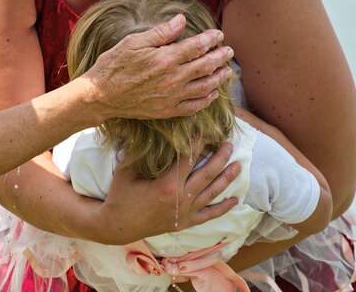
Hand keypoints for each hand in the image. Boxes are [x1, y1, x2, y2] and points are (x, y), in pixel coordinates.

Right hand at [82, 14, 233, 119]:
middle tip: (228, 52)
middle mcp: (173, 78)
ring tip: (227, 71)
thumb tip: (181, 20)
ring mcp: (172, 97)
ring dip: (219, 78)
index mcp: (165, 58)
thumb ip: (160, 32)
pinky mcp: (167, 111)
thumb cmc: (113, 66)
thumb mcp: (133, 42)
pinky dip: (206, 100)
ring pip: (205, 87)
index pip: (197, 46)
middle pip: (206, 66)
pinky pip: (194, 107)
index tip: (218, 35)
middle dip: (220, 57)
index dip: (211, 39)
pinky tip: (212, 94)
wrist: (101, 96)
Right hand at [96, 142, 239, 244]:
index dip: (199, 142)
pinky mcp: (185, 223)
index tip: (207, 131)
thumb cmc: (120, 195)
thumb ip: (139, 152)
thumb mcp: (126, 170)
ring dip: (227, 178)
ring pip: (212, 192)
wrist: (117, 226)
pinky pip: (209, 215)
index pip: (189, 157)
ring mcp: (185, 212)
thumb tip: (148, 131)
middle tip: (229, 144)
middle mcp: (181, 198)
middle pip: (207, 173)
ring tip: (238, 165)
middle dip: (220, 157)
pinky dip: (223, 208)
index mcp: (168, 184)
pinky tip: (235, 200)